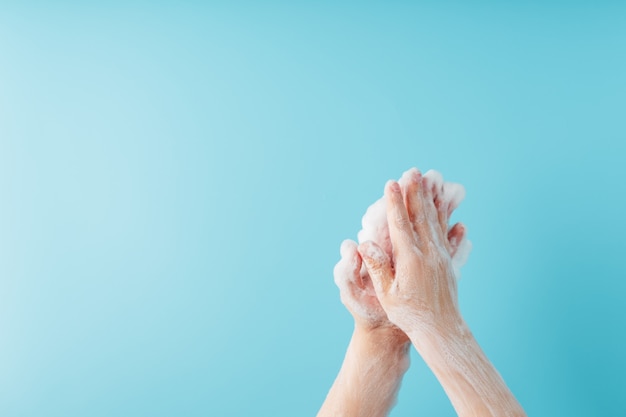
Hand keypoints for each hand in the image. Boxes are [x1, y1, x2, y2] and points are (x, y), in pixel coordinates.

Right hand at [357, 169, 463, 337]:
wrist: (442, 331)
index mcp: (411, 259)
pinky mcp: (448, 263)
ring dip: (431, 200)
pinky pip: (446, 234)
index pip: (401, 224)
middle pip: (421, 216)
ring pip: (436, 222)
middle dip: (416, 192)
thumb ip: (377, 267)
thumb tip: (364, 244)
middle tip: (413, 171)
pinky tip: (447, 212)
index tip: (391, 183)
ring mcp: (441, 257)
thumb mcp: (388, 294)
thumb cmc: (409, 316)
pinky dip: (444, 219)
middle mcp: (429, 254)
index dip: (395, 202)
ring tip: (430, 182)